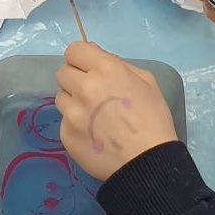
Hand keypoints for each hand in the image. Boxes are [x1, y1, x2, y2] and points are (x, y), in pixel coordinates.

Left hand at [55, 43, 177, 182]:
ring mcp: (71, 113)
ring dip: (73, 102)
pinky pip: (64, 121)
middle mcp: (84, 87)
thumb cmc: (153, 120)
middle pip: (63, 72)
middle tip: (92, 94)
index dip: (81, 59)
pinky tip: (93, 134)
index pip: (74, 50)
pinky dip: (75, 124)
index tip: (88, 69)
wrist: (147, 163)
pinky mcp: (65, 134)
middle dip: (75, 79)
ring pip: (61, 97)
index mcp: (106, 69)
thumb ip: (119, 64)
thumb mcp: (146, 81)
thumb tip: (96, 57)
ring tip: (93, 116)